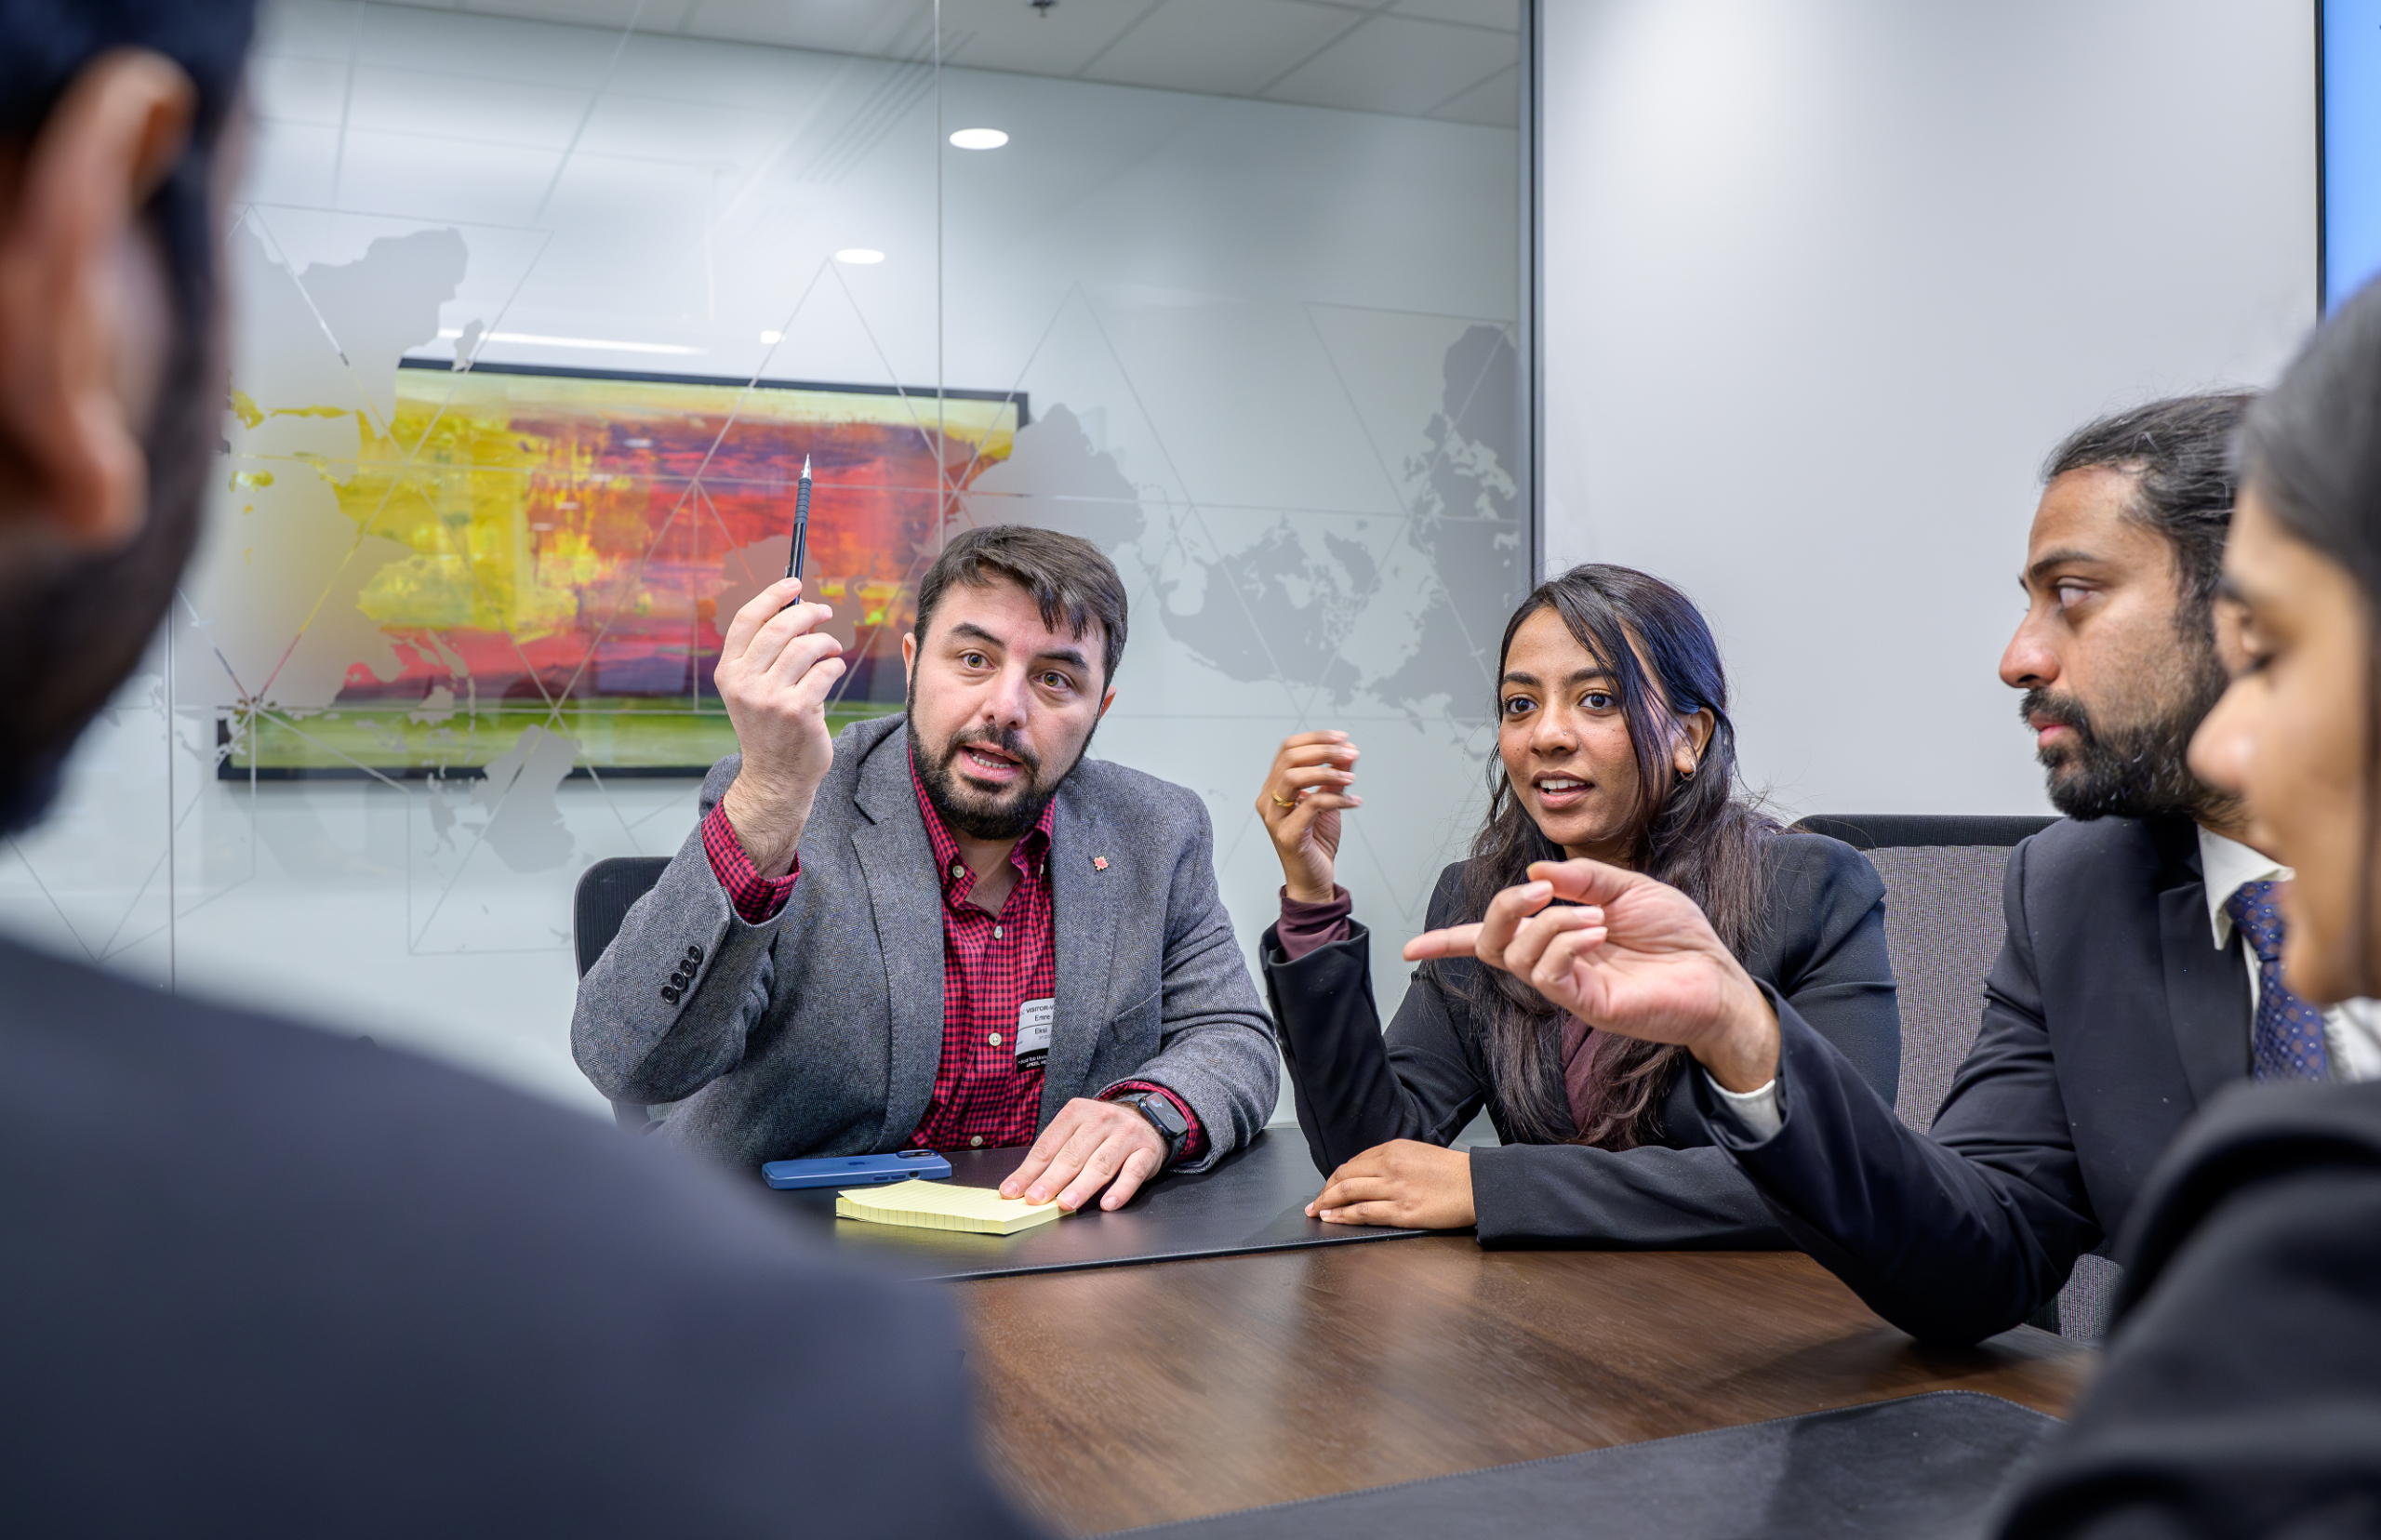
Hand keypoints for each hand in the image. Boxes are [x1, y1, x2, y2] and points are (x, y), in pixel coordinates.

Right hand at [714, 576, 844, 876]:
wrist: (776, 777)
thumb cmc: (771, 726)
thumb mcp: (753, 689)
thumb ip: (765, 654)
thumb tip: (798, 608)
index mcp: (728, 672)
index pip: (745, 620)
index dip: (771, 595)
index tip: (794, 582)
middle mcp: (744, 683)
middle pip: (779, 628)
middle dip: (807, 612)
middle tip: (825, 612)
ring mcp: (769, 698)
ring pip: (805, 647)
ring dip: (826, 641)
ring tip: (832, 648)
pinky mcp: (797, 711)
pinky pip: (824, 672)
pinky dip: (834, 665)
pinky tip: (834, 670)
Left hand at [999, 1096, 1167, 1211]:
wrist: (1147, 1120)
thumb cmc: (1102, 1133)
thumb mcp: (1076, 1133)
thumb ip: (1054, 1156)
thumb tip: (1024, 1187)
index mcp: (1076, 1112)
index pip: (1048, 1145)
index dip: (1029, 1171)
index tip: (1013, 1191)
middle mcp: (1101, 1119)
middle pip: (1073, 1154)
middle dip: (1052, 1180)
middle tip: (1036, 1199)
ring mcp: (1126, 1133)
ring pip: (1101, 1163)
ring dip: (1082, 1186)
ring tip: (1066, 1204)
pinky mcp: (1147, 1150)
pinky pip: (1133, 1172)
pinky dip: (1121, 1190)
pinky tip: (1108, 1204)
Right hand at [1256, 731, 1359, 903]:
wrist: (1313, 880)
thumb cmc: (1316, 842)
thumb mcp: (1330, 802)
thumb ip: (1335, 778)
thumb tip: (1349, 752)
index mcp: (1274, 788)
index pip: (1288, 750)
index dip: (1315, 738)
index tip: (1342, 738)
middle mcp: (1268, 800)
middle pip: (1290, 758)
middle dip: (1324, 750)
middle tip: (1350, 752)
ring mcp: (1275, 818)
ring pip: (1293, 777)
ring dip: (1328, 772)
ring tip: (1352, 776)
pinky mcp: (1288, 834)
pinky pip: (1312, 805)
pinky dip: (1337, 799)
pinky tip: (1354, 802)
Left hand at [1305, 1140, 1474, 1227]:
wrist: (1476, 1184)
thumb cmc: (1450, 1171)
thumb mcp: (1417, 1153)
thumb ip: (1392, 1160)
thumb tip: (1368, 1174)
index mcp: (1393, 1149)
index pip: (1354, 1163)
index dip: (1336, 1177)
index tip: (1328, 1186)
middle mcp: (1389, 1166)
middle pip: (1344, 1176)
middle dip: (1324, 1190)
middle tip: (1314, 1201)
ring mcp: (1394, 1189)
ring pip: (1348, 1193)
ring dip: (1327, 1203)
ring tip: (1317, 1211)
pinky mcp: (1402, 1211)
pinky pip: (1363, 1213)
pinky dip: (1343, 1216)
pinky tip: (1333, 1218)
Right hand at [1403, 859, 1780, 1091]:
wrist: (1714, 974)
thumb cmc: (1678, 936)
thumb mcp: (1629, 886)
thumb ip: (1583, 877)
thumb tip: (1538, 870)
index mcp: (1559, 932)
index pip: (1494, 938)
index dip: (1448, 942)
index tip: (1408, 948)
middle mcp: (1554, 961)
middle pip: (1491, 942)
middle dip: (1502, 907)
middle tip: (1540, 889)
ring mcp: (1567, 984)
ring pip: (1515, 954)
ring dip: (1546, 922)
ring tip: (1593, 916)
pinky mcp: (1583, 1002)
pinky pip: (1547, 972)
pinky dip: (1564, 941)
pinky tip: (1597, 932)